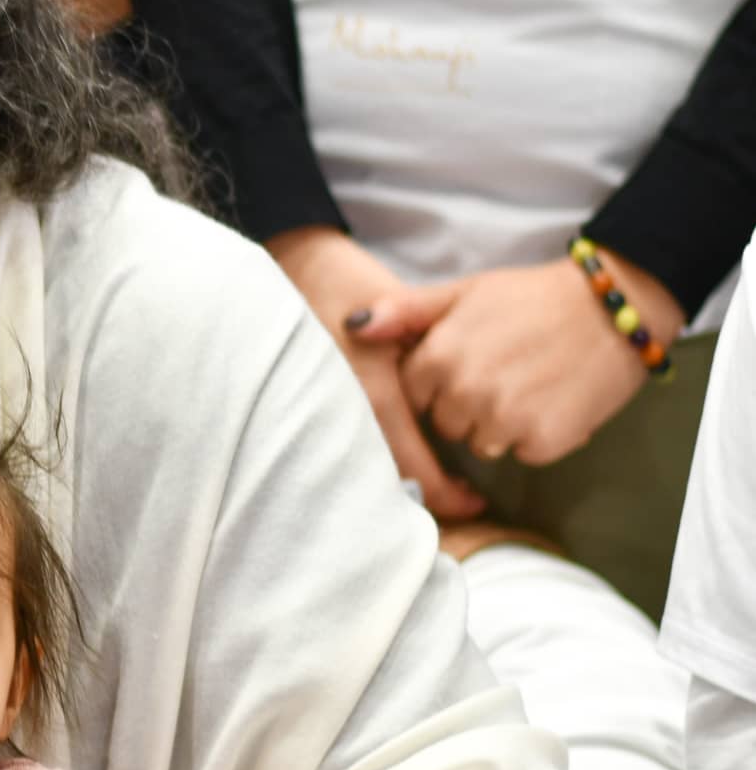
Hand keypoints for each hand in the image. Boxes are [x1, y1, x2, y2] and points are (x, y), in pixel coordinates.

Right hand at [268, 227, 484, 518]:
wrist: (293, 268)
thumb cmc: (351, 286)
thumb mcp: (404, 314)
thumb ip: (439, 362)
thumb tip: (475, 414)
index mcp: (376, 397)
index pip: (417, 468)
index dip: (449, 494)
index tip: (477, 501)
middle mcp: (347, 416)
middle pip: (392, 477)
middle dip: (429, 493)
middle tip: (463, 497)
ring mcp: (326, 413)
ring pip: (371, 466)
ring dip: (405, 478)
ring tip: (438, 480)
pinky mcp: (314, 407)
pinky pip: (351, 447)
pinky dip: (378, 460)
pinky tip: (397, 456)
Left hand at [350, 250, 680, 466]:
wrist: (614, 306)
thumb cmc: (533, 297)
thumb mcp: (463, 293)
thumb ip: (404, 312)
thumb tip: (352, 325)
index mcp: (437, 359)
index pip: (416, 398)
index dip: (442, 385)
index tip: (472, 364)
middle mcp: (464, 393)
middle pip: (448, 426)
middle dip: (470, 407)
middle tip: (507, 372)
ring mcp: (504, 419)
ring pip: (484, 444)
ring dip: (503, 425)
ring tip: (532, 385)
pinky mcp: (544, 440)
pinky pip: (524, 453)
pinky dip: (539, 435)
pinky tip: (556, 401)